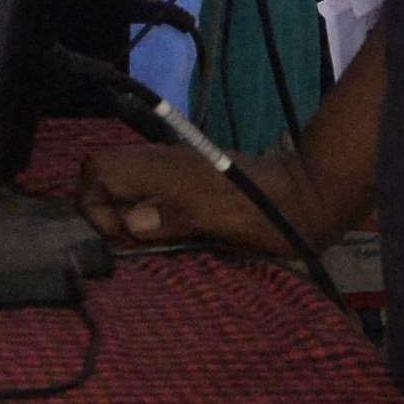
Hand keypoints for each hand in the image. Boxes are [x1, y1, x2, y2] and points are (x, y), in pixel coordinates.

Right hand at [71, 137, 307, 256]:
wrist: (308, 195)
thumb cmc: (270, 214)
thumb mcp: (227, 221)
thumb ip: (177, 217)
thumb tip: (130, 222)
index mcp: (168, 170)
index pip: (99, 169)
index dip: (95, 205)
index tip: (122, 237)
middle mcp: (164, 162)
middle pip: (103, 170)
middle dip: (100, 207)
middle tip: (127, 240)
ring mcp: (175, 168)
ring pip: (122, 179)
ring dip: (120, 210)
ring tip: (145, 241)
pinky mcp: (188, 177)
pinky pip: (145, 187)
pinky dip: (140, 209)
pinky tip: (164, 232)